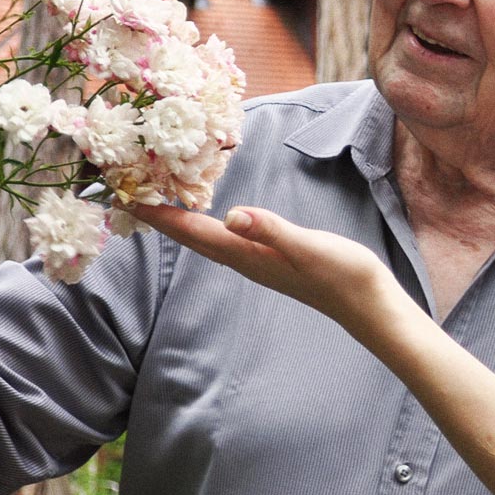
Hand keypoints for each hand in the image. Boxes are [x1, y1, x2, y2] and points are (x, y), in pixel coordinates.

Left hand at [135, 204, 403, 336]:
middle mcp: (246, 261)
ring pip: (206, 239)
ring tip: (157, 199)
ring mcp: (258, 262)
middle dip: (159, 216)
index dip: (160, 215)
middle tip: (127, 191)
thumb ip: (271, 231)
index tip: (125, 195)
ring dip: (180, 221)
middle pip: (192, 237)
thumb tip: (232, 214)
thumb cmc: (344, 276)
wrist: (369, 304)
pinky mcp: (271, 259)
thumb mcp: (309, 247)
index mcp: (249, 256)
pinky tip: (208, 215)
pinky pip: (226, 239)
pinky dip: (206, 224)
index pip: (194, 232)